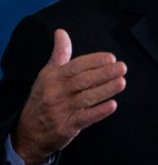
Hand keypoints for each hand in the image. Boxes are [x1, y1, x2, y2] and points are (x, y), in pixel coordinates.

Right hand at [11, 29, 126, 164]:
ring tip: (122, 82)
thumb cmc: (43, 97)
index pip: (75, 66)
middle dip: (104, 73)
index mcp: (52, 77)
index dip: (94, 61)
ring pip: (86, 98)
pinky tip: (112, 105)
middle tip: (122, 67)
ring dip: (105, 90)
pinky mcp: (66, 127)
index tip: (111, 57)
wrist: (28, 132)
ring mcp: (60, 110)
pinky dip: (98, 112)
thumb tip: (61, 31)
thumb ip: (59, 54)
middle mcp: (55, 92)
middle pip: (82, 81)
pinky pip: (84, 119)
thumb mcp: (47, 75)